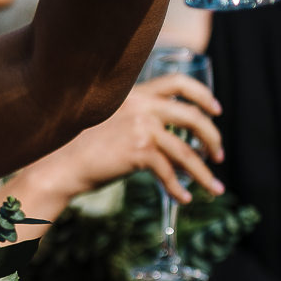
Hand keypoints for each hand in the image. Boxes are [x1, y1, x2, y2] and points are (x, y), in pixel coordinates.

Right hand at [56, 75, 225, 202]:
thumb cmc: (84, 148)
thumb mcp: (114, 123)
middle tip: (219, 155)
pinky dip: (179, 188)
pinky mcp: (138, 151)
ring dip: (204, 173)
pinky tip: (184, 198)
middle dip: (212, 137)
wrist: (62, 165)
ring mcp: (140, 128)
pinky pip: (170, 171)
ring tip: (214, 188)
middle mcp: (141, 106)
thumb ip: (139, 120)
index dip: (202, 94)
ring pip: (186, 151)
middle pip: (192, 116)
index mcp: (135, 94)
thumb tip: (173, 140)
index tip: (216, 110)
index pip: (177, 82)